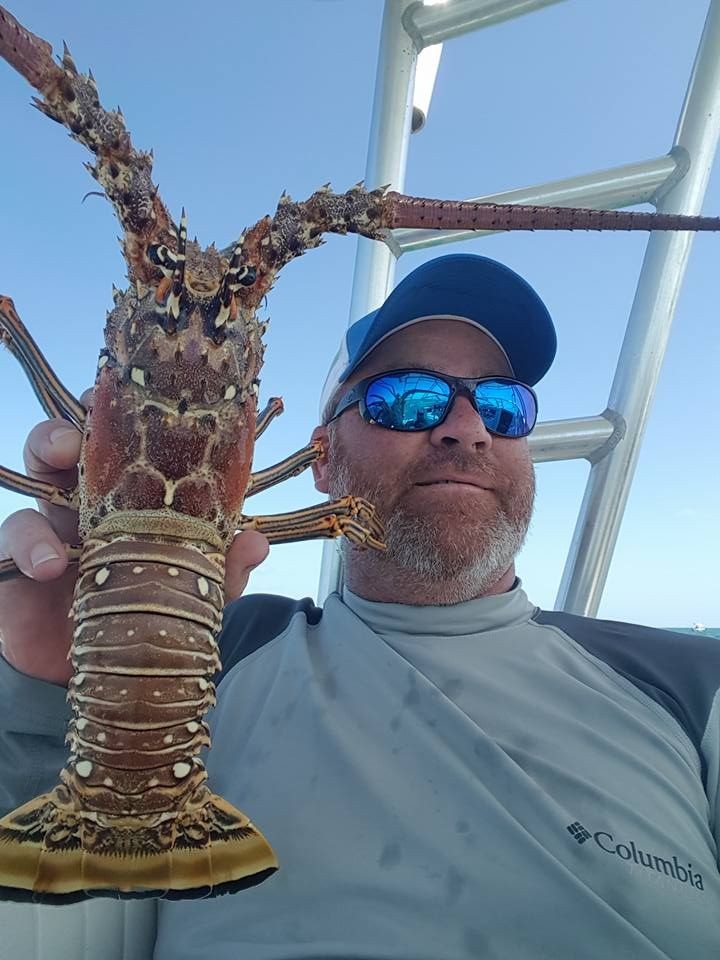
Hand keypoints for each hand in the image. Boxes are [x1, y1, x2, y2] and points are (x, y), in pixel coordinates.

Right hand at [0, 414, 268, 685]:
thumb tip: (257, 542)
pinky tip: (52, 565)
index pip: (127, 445)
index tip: (137, 399)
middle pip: (75, 438)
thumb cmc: (148, 616)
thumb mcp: (192, 595)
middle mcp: (90, 500)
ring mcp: (51, 523)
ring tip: (63, 459)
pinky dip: (32, 543)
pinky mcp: (18, 558)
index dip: (127, 416)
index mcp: (132, 499)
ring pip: (38, 468)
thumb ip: (223, 569)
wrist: (106, 678)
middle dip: (75, 422)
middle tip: (82, 431)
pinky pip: (14, 533)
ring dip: (46, 453)